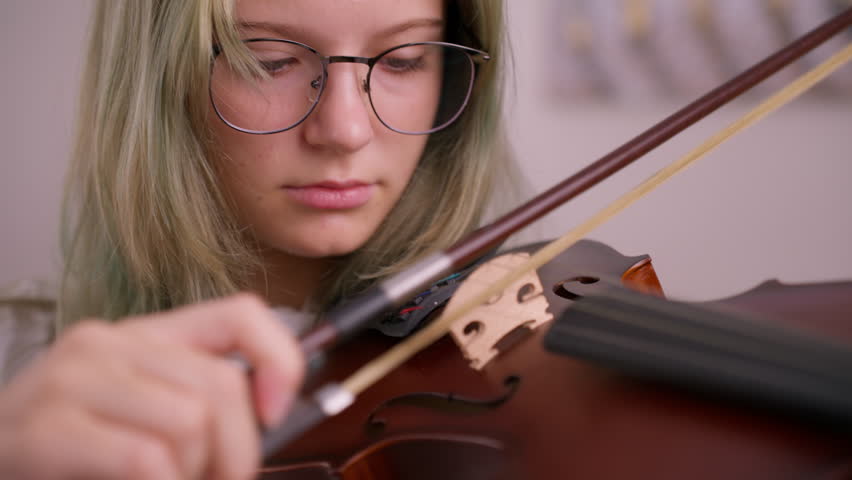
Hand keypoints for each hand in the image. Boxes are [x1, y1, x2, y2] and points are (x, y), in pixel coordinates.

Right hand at [0, 293, 304, 479]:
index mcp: (144, 337)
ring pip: (191, 422)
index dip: (279, 360)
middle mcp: (110, 343)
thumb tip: (270, 415)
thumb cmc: (70, 455)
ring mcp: (74, 380)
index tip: (276, 413)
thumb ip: (194, 404)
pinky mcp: (45, 428)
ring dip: (191, 476)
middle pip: (223, 386)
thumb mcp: (140, 415)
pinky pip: (146, 460)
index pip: (240, 315)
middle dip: (237, 454)